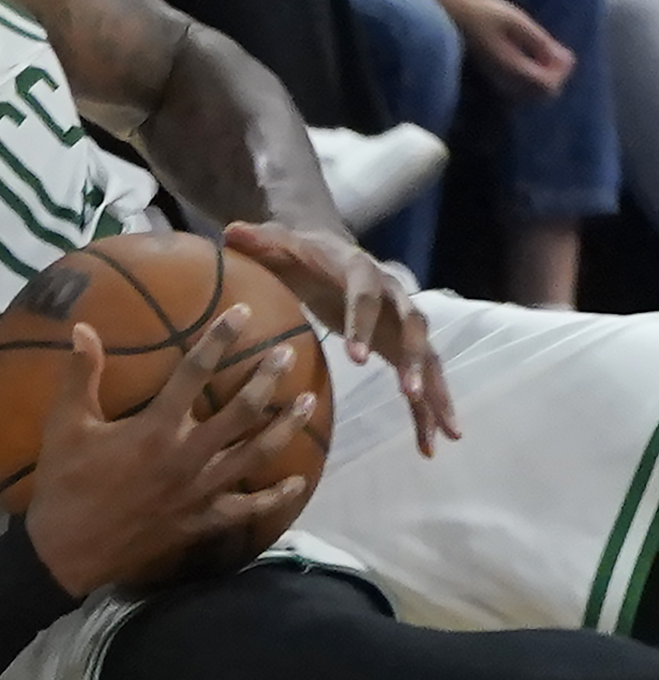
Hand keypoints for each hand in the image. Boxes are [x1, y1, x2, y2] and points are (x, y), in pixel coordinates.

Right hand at [22, 310, 316, 593]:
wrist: (68, 548)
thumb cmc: (65, 481)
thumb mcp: (65, 424)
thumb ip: (80, 374)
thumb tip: (82, 327)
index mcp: (156, 428)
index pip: (194, 373)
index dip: (218, 340)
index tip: (240, 314)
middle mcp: (188, 455)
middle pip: (241, 412)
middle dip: (266, 379)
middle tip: (287, 354)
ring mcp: (201, 490)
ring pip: (255, 454)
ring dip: (284, 427)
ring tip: (307, 402)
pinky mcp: (203, 519)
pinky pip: (248, 507)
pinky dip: (275, 496)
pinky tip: (296, 482)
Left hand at [225, 218, 456, 454]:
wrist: (327, 253)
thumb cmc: (299, 252)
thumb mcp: (279, 244)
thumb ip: (259, 241)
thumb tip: (232, 233)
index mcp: (361, 271)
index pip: (367, 298)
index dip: (364, 324)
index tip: (357, 358)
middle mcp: (394, 296)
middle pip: (413, 327)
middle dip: (414, 360)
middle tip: (408, 393)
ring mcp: (403, 324)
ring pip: (429, 359)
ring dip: (436, 393)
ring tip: (447, 433)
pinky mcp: (402, 347)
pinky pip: (421, 380)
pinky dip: (428, 412)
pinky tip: (429, 446)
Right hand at [437, 0, 575, 99]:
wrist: (448, 13)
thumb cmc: (481, 12)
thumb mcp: (515, 21)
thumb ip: (539, 42)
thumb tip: (562, 59)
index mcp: (509, 66)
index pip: (546, 85)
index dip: (562, 71)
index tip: (563, 51)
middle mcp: (502, 79)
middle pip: (541, 94)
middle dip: (556, 76)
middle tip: (559, 54)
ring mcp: (495, 78)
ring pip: (530, 92)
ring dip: (545, 76)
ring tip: (548, 54)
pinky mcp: (492, 74)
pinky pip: (520, 85)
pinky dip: (533, 75)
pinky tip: (532, 56)